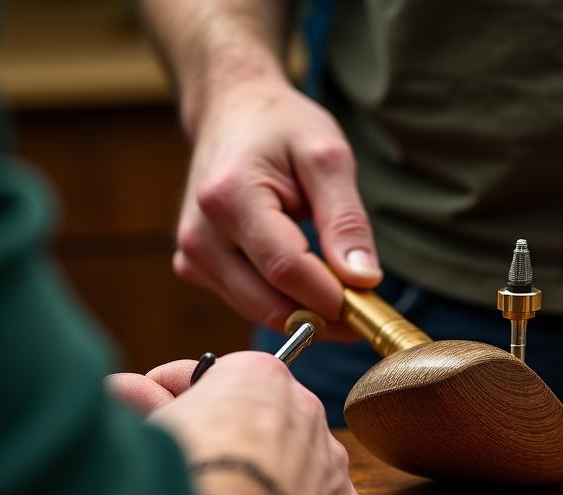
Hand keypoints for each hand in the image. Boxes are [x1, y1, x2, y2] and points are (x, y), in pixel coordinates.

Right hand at [108, 353, 359, 494]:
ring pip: (292, 458)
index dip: (175, 390)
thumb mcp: (154, 425)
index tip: (151, 404)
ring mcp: (328, 457)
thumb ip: (146, 402)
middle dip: (224, 430)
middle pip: (257, 415)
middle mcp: (304, 408)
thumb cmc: (188, 472)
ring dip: (264, 471)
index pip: (214, 375)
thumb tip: (120, 387)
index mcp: (259, 374)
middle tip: (187, 456)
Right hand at [174, 72, 379, 336]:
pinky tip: (304, 274)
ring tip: (338, 284)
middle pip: (269, 303)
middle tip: (365, 307)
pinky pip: (247, 303)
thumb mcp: (327, 157)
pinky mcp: (194, 267)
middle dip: (323, 315)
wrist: (231, 111)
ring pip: (259, 311)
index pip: (286, 270)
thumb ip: (346, 219)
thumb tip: (363, 280)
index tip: (371, 306)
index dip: (332, 298)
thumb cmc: (280, 127)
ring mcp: (191, 255)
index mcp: (229, 198)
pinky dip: (282, 302)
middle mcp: (199, 234)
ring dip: (304, 312)